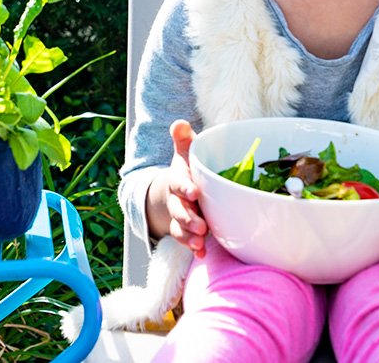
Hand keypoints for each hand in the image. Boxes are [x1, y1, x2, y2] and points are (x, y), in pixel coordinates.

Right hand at [165, 120, 207, 256]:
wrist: (176, 190)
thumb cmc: (188, 169)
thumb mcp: (185, 153)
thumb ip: (183, 139)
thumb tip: (180, 123)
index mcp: (178, 179)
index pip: (178, 183)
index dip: (185, 188)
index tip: (194, 193)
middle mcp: (176, 200)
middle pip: (178, 210)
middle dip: (188, 219)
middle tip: (201, 227)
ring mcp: (179, 217)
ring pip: (179, 228)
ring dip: (189, 237)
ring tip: (200, 243)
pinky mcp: (185, 231)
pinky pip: (186, 242)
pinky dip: (194, 249)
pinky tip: (202, 255)